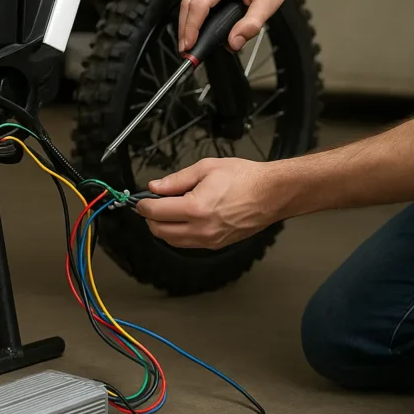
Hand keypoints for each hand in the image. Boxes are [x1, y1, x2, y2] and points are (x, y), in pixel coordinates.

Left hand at [135, 158, 284, 249]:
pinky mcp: (217, 245)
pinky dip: (178, 234)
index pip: (156, 212)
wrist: (273, 193)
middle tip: (151, 204)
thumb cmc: (245, 178)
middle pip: (159, 231)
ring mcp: (210, 240)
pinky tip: (183, 219)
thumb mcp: (206, 168)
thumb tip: (155, 187)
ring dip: (163, 228)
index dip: (143, 205)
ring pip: (172, 241)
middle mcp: (201, 229)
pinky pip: (188, 244)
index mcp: (196, 208)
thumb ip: (176, 180)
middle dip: (150, 218)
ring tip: (167, 210)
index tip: (141, 200)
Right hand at [178, 0, 302, 51]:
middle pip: (188, 2)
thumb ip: (252, 24)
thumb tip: (234, 42)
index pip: (201, 4)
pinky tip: (198, 29)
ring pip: (190, 0)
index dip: (192, 27)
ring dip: (187, 23)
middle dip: (184, 28)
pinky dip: (194, 15)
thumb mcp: (270, 1)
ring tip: (191, 42)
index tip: (190, 44)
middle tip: (186, 50)